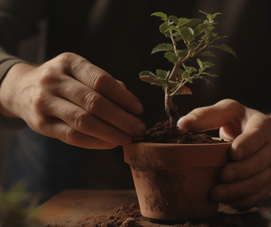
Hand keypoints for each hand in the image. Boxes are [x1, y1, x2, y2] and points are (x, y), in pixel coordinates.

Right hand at [0, 52, 145, 148]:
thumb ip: (105, 85)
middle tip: (139, 129)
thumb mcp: (80, 72)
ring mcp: (44, 102)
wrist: (22, 89)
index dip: (123, 97)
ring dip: (110, 133)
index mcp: (69, 62)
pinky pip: (71, 137)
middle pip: (94, 102)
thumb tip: (132, 105)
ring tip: (128, 138)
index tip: (139, 110)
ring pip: (83, 121)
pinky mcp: (40, 124)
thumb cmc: (63, 81)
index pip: (101, 81)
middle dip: (121, 118)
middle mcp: (54, 80)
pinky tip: (110, 143)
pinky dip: (95, 142)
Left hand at [177, 99, 270, 206]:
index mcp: (263, 126)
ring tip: (218, 193)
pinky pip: (259, 194)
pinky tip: (227, 201)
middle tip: (223, 175)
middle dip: (242, 170)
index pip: (259, 135)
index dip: (248, 145)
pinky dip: (244, 199)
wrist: (265, 137)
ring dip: (240, 189)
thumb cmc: (240, 121)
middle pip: (261, 161)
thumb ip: (206, 115)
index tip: (233, 153)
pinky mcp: (267, 181)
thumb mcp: (227, 111)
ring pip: (261, 181)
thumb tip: (182, 124)